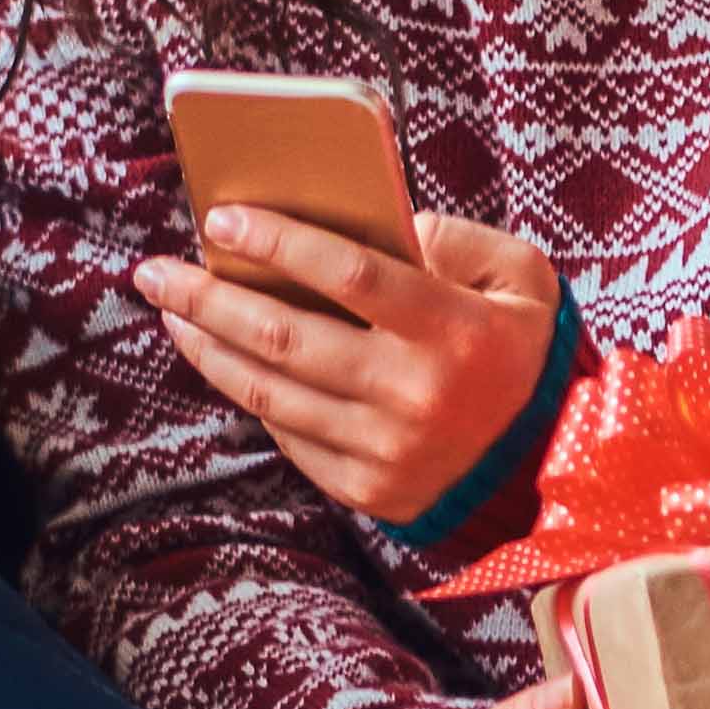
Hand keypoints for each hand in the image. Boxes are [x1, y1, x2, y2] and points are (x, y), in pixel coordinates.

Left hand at [132, 205, 561, 524]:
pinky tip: (219, 359)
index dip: (279, 243)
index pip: (350, 274)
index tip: (221, 219)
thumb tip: (372, 221)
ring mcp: (385, 449)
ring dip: (207, 348)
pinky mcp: (366, 489)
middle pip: (285, 336)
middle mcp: (412, 394)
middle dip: (208, 297)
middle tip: (156, 270)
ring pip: (269, 392)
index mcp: (453, 330)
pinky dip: (247, 393)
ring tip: (172, 310)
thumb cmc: (524, 350)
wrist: (552, 465)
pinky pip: (287, 435)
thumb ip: (454, 238)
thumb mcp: (521, 277)